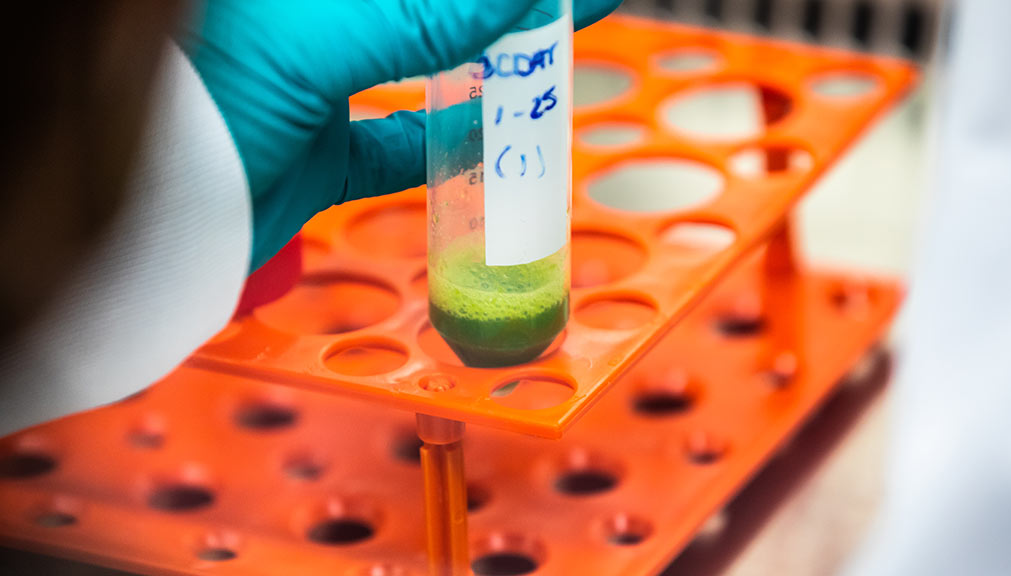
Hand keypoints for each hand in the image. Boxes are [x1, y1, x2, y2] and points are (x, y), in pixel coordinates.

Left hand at [177, 0, 621, 270]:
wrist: (139, 218)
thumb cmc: (198, 97)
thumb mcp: (320, 40)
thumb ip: (428, 12)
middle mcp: (311, 26)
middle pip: (424, 14)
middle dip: (493, 17)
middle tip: (565, 14)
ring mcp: (312, 86)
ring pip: (416, 65)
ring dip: (480, 66)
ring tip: (545, 60)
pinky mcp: (315, 154)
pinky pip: (393, 143)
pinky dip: (444, 142)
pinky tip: (490, 135)